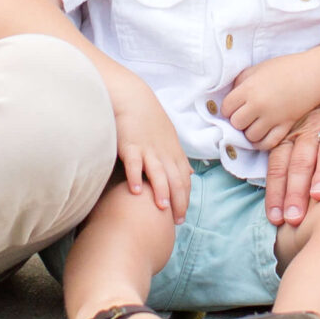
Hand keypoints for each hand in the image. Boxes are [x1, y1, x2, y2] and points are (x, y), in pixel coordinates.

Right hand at [108, 74, 191, 222]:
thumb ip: (178, 158)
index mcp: (173, 152)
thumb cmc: (149, 119)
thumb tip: (189, 173)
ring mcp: (147, 149)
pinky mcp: (130, 145)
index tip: (182, 216)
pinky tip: (134, 191)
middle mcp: (163, 153)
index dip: (185, 198)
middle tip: (176, 221)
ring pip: (158, 172)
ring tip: (162, 208)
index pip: (184, 180)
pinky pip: (133, 163)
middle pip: (175, 180)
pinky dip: (135, 177)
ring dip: (161, 190)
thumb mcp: (169, 138)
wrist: (133, 97)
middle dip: (178, 201)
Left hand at [219, 53, 319, 149]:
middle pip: (236, 123)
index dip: (229, 108)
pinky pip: (267, 143)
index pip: (226, 107)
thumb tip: (231, 94)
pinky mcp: (285, 126)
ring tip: (255, 125)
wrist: (314, 74)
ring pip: (250, 136)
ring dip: (251, 132)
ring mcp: (272, 117)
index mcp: (249, 88)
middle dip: (238, 121)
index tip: (234, 107)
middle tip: (246, 116)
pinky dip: (262, 142)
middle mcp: (258, 104)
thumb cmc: (286, 67)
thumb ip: (242, 81)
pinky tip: (262, 136)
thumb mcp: (259, 68)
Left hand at [262, 95, 319, 227]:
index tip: (275, 217)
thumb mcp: (291, 117)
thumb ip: (277, 143)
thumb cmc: (316, 102)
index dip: (276, 191)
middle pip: (301, 161)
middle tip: (294, 218)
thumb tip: (263, 180)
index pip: (279, 163)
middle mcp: (312, 127)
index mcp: (293, 131)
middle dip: (295, 191)